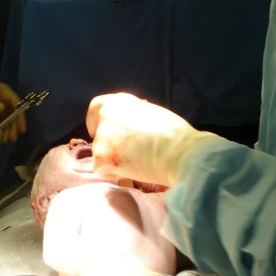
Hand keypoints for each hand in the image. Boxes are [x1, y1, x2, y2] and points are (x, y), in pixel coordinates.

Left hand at [0, 69, 26, 142]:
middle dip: (14, 127)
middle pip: (14, 115)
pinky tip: (1, 137)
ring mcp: (2, 107)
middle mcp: (6, 101)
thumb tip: (2, 110)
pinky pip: (2, 122)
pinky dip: (3, 129)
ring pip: (9, 120)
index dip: (20, 117)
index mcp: (6, 93)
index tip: (22, 129)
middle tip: (12, 139)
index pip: (17, 106)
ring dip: (9, 130)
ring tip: (7, 141)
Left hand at [86, 93, 212, 186]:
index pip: (97, 108)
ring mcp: (102, 136)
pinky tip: (134, 170)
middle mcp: (107, 114)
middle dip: (107, 146)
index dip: (96, 121)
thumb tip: (128, 126)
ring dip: (114, 160)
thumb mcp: (149, 114)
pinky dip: (115, 174)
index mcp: (119, 101)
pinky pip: (103, 170)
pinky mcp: (101, 156)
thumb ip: (132, 118)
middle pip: (98, 134)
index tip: (99, 132)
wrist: (179, 153)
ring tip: (138, 162)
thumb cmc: (174, 135)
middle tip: (123, 156)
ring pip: (100, 154)